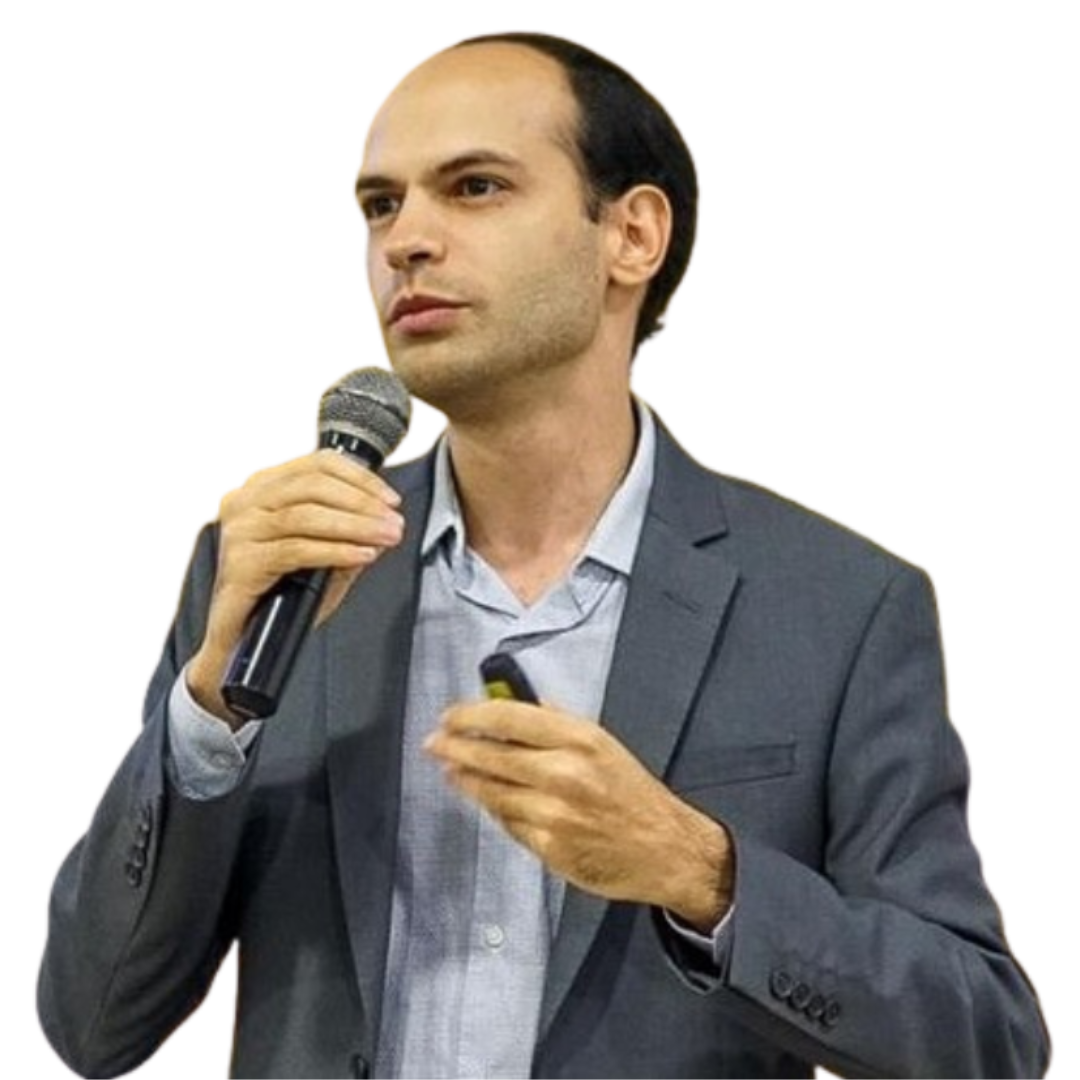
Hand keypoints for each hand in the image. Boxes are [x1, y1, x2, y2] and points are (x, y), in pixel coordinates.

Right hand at [187, 449, 403, 721]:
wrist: (241, 638)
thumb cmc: (280, 592)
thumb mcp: (320, 554)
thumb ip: (345, 532)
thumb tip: (383, 518)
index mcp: (264, 488)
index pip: (316, 463)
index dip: (360, 477)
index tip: (391, 499)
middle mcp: (246, 502)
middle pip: (313, 484)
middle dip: (362, 502)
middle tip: (394, 522)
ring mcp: (240, 531)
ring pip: (306, 515)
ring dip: (355, 525)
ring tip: (386, 537)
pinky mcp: (241, 563)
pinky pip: (297, 550)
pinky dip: (336, 551)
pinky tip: (362, 555)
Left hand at [424, 700, 732, 929]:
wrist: (666, 848)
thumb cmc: (633, 792)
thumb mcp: (603, 743)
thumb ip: (559, 723)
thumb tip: (515, 704)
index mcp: (579, 738)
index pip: (509, 717)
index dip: (471, 715)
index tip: (450, 716)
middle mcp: (563, 773)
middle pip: (492, 755)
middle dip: (456, 747)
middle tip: (434, 742)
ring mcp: (553, 813)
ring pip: (492, 792)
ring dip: (465, 779)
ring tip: (449, 769)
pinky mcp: (548, 846)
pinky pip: (507, 822)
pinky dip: (492, 808)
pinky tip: (480, 798)